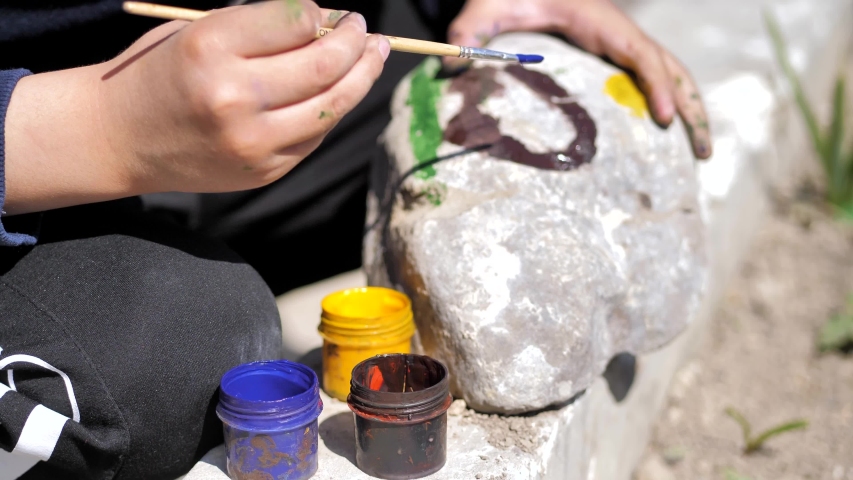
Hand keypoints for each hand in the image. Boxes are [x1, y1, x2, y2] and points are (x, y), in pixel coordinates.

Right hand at [4, 1, 388, 213]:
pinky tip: (339, 91)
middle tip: (365, 29)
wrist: (119, 139)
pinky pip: (316, 135)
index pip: (295, 21)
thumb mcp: (197, 31)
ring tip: (374, 55)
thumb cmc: (159, 73)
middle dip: (356, 42)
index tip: (331, 12)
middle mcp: (234, 98)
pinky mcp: (265, 172)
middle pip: (323, 66)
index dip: (322, 13)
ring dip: (363, 77)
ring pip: (332, 106)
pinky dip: (333, 109)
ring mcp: (253, 142)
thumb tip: (326, 24)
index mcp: (211, 49)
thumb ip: (259, 29)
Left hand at [444, 0, 710, 159]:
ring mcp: (622, 45)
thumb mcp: (487, 6)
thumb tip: (448, 62)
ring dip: (690, 111)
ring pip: (671, 75)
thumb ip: (468, 30)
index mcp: (598, 21)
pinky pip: (653, 81)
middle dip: (691, 108)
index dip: (656, 85)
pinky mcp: (616, 57)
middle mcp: (619, 34)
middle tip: (703, 154)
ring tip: (701, 155)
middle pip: (671, 68)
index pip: (640, 53)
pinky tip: (669, 138)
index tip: (663, 118)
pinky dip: (670, 105)